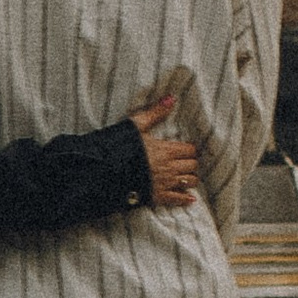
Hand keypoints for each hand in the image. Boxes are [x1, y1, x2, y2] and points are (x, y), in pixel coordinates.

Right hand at [129, 83, 198, 209]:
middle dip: (191, 163)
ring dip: (190, 178)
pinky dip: (186, 199)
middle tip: (185, 161)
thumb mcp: (137, 125)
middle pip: (192, 165)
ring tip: (185, 175)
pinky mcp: (157, 196)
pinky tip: (190, 198)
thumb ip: (156, 112)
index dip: (190, 149)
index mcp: (166, 150)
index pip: (190, 150)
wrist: (105, 170)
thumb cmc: (121, 146)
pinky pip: (178, 199)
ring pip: (190, 181)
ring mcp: (164, 183)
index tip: (186, 149)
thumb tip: (172, 98)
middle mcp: (169, 167)